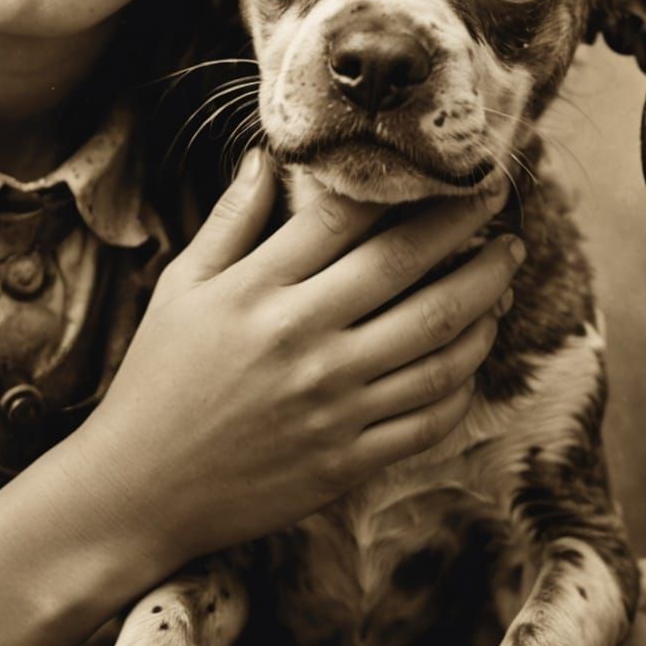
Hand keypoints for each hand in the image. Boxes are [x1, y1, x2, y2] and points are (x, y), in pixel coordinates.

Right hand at [67, 149, 519, 573]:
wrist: (142, 487)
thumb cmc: (159, 377)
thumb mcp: (182, 286)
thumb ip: (230, 221)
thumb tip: (266, 158)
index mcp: (260, 291)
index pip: (348, 219)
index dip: (403, 188)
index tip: (440, 171)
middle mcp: (305, 341)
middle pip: (408, 270)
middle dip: (465, 230)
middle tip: (496, 203)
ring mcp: (333, 403)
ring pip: (436, 343)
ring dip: (484, 301)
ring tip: (503, 273)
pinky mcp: (349, 459)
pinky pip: (429, 416)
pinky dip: (464, 381)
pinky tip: (473, 355)